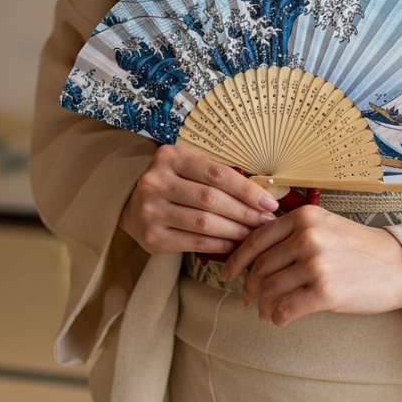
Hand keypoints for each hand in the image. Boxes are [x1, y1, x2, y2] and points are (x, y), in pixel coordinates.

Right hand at [119, 144, 278, 254]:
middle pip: (211, 200)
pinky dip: (220, 245)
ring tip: (255, 234)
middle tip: (267, 221)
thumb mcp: (189, 167)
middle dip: (245, 212)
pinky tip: (236, 244)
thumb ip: (218, 176)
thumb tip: (262, 196)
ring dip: (236, 231)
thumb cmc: (174, 183)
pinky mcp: (152, 237)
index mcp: (170, 157)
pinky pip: (195, 243)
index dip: (246, 190)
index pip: (216, 174)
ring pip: (205, 223)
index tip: (270, 202)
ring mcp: (151, 211)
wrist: (132, 204)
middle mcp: (156, 182)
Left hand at [220, 205, 401, 325]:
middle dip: (250, 286)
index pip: (257, 238)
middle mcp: (308, 236)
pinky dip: (277, 317)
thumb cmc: (362, 249)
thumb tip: (256, 257)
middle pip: (261, 266)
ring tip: (265, 312)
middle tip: (247, 299)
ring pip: (270, 289)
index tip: (227, 273)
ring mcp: (316, 264)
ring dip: (263, 305)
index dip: (237, 259)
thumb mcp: (326, 226)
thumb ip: (294, 235)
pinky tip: (279, 320)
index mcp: (305, 217)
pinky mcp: (325, 292)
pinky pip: (285, 308)